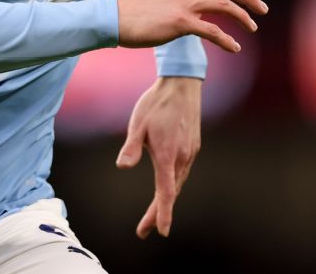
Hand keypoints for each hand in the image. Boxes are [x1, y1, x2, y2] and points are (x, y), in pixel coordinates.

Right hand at [115, 0, 266, 53]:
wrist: (114, 18)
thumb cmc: (134, 11)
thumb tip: (195, 4)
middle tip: (262, 9)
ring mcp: (184, 3)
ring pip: (225, 4)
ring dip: (243, 16)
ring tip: (253, 28)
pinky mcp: (180, 22)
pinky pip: (212, 31)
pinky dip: (227, 40)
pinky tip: (235, 48)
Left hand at [116, 76, 202, 237]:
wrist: (182, 84)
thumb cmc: (156, 103)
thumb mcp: (138, 123)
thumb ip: (131, 146)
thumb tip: (122, 166)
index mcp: (167, 155)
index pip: (165, 191)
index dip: (162, 213)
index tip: (160, 231)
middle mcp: (182, 157)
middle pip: (171, 192)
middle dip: (158, 212)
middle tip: (145, 230)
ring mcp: (190, 152)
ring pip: (178, 182)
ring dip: (166, 199)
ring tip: (154, 213)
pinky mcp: (193, 146)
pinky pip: (183, 171)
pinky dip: (174, 184)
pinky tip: (166, 184)